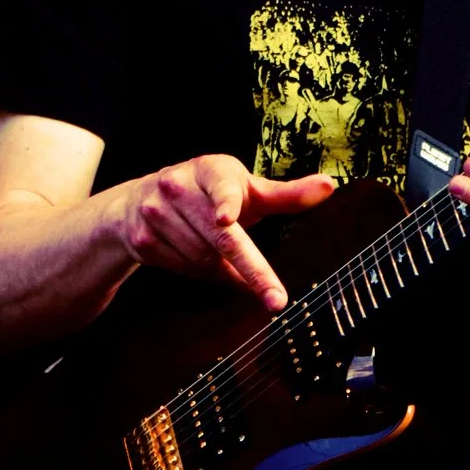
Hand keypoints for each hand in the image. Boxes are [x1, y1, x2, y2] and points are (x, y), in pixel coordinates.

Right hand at [114, 153, 333, 310]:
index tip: (226, 217)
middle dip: (251, 270)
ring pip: (202, 259)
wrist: (139, 203)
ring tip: (227, 260)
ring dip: (224, 270)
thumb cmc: (210, 196)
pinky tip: (201, 260)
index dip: (226, 201)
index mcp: (210, 169)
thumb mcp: (247, 191)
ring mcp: (156, 213)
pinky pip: (184, 270)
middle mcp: (179, 186)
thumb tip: (330, 186)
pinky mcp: (142, 240)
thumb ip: (288, 195)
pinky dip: (203, 275)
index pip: (221, 185)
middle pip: (220, 237)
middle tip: (276, 300)